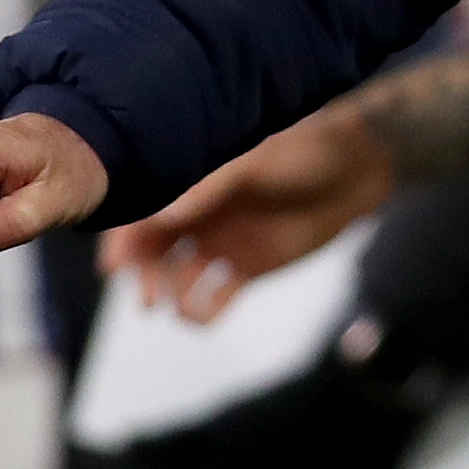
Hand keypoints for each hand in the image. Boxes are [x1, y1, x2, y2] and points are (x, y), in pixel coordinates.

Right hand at [101, 105, 396, 320]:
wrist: (353, 168)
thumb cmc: (301, 150)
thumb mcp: (249, 164)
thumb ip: (205, 189)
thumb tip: (159, 217)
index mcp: (190, 183)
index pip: (142, 214)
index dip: (124, 240)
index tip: (115, 266)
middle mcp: (197, 214)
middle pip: (152, 251)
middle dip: (144, 275)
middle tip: (147, 298)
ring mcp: (219, 242)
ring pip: (177, 277)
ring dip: (170, 294)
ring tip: (175, 307)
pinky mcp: (246, 267)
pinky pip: (213, 297)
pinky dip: (201, 312)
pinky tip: (199, 317)